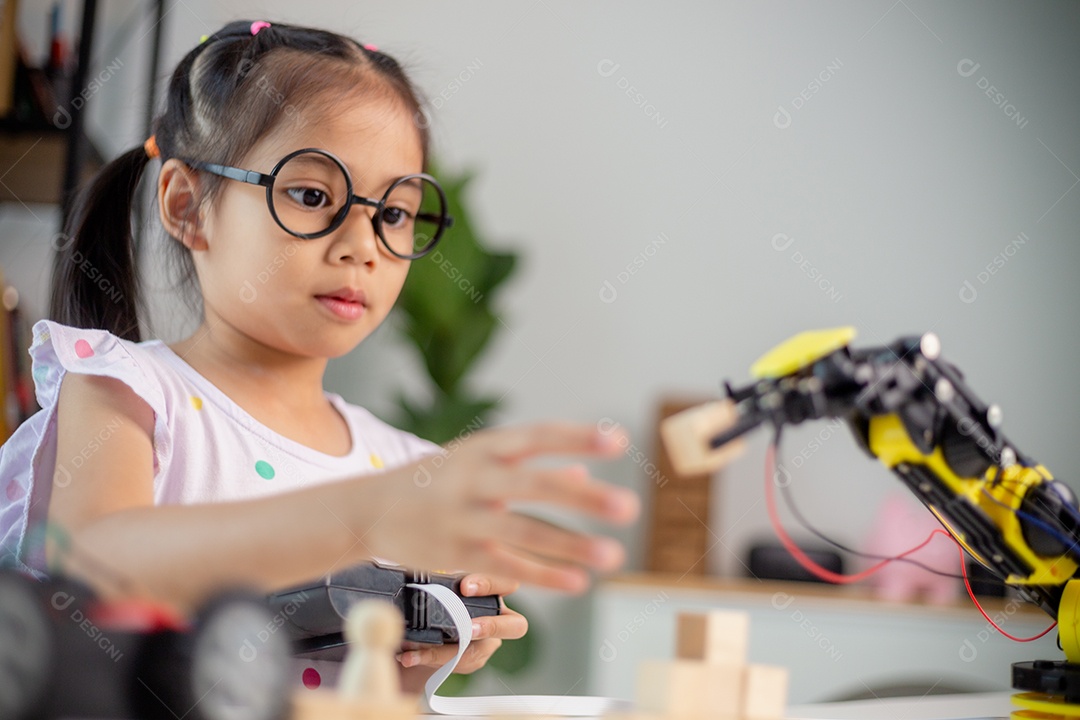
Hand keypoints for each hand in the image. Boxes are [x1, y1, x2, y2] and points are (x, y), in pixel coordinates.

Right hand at [364, 423, 639, 592]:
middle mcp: (474, 478)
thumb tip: (584, 473)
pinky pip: (506, 565)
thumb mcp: (478, 461)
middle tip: (629, 507)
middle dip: (583, 497)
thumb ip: (529, 466)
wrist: (369, 508)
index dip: (578, 439)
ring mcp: (464, 517)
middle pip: (534, 485)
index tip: (619, 443)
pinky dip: (543, 575)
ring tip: (614, 556)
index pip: (538, 437)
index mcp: (485, 447)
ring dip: (571, 545)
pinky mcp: (456, 553)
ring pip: (523, 532)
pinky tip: (577, 583)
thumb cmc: (437, 479)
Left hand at [397, 574, 525, 674]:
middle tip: (468, 629)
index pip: (506, 583)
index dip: (489, 585)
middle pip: (516, 626)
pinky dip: (429, 658)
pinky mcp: (472, 660)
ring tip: (416, 649)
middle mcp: (498, 617)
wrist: (425, 620)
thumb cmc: (439, 591)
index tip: (465, 587)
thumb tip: (413, 569)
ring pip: (478, 651)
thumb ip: (438, 576)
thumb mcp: (440, 579)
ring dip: (446, 652)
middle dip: (491, 626)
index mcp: (494, 589)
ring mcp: (488, 642)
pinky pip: (455, 664)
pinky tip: (409, 656)